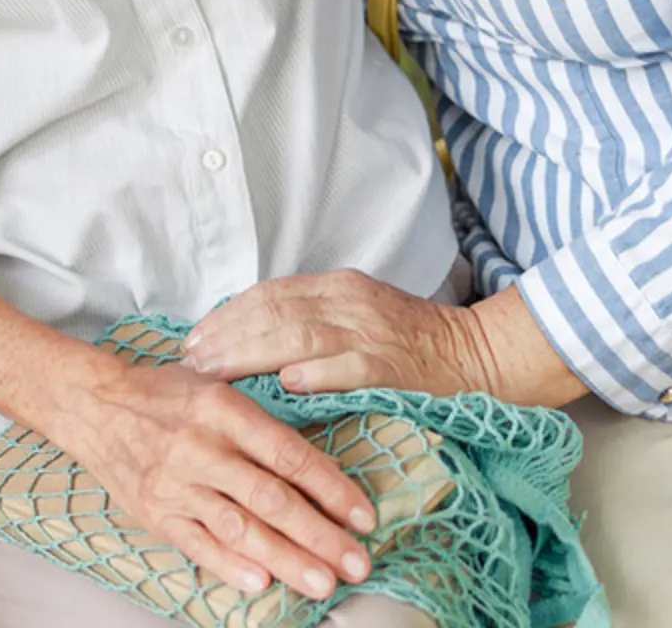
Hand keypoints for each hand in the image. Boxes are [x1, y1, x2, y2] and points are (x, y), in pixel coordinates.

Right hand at [25, 346, 376, 603]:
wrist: (91, 404)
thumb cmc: (163, 396)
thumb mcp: (216, 388)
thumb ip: (262, 427)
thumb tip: (322, 472)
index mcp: (222, 410)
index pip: (288, 454)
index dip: (331, 488)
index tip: (363, 517)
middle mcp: (199, 447)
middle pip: (270, 498)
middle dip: (319, 535)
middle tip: (357, 562)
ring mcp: (174, 482)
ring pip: (238, 527)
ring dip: (285, 558)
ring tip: (323, 582)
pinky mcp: (154, 511)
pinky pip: (196, 543)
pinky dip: (229, 565)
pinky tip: (260, 583)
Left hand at [188, 273, 583, 407]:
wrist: (481, 353)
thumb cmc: (412, 341)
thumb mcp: (357, 314)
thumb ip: (311, 318)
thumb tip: (249, 335)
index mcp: (338, 287)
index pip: (268, 294)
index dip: (227, 315)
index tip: (194, 338)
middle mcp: (349, 302)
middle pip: (273, 312)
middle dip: (226, 336)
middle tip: (191, 360)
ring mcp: (372, 332)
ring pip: (299, 336)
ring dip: (251, 354)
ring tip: (216, 371)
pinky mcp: (395, 365)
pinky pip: (350, 367)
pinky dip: (317, 374)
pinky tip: (286, 383)